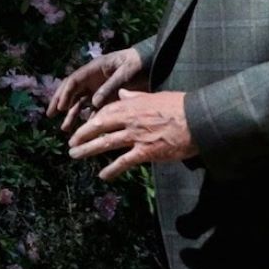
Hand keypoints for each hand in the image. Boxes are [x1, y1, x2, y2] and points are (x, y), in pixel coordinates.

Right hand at [46, 47, 146, 131]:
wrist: (151, 62)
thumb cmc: (136, 63)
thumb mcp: (125, 72)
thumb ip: (110, 87)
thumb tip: (94, 103)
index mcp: (94, 69)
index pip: (74, 81)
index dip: (65, 94)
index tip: (60, 108)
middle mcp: (92, 79)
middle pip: (72, 91)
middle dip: (60, 103)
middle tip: (50, 115)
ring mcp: (98, 88)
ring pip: (80, 102)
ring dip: (72, 114)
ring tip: (64, 128)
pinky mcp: (107, 97)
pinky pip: (94, 109)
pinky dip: (89, 119)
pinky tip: (85, 130)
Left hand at [67, 89, 196, 180]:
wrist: (198, 120)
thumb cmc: (180, 106)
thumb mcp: (155, 96)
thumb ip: (136, 95)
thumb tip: (122, 93)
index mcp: (132, 104)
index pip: (105, 111)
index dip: (92, 120)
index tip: (84, 126)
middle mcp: (130, 119)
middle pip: (98, 126)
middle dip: (82, 135)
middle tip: (71, 143)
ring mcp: (136, 136)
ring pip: (105, 143)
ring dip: (87, 150)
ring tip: (74, 155)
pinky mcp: (146, 152)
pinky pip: (123, 162)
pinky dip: (111, 169)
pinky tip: (103, 176)